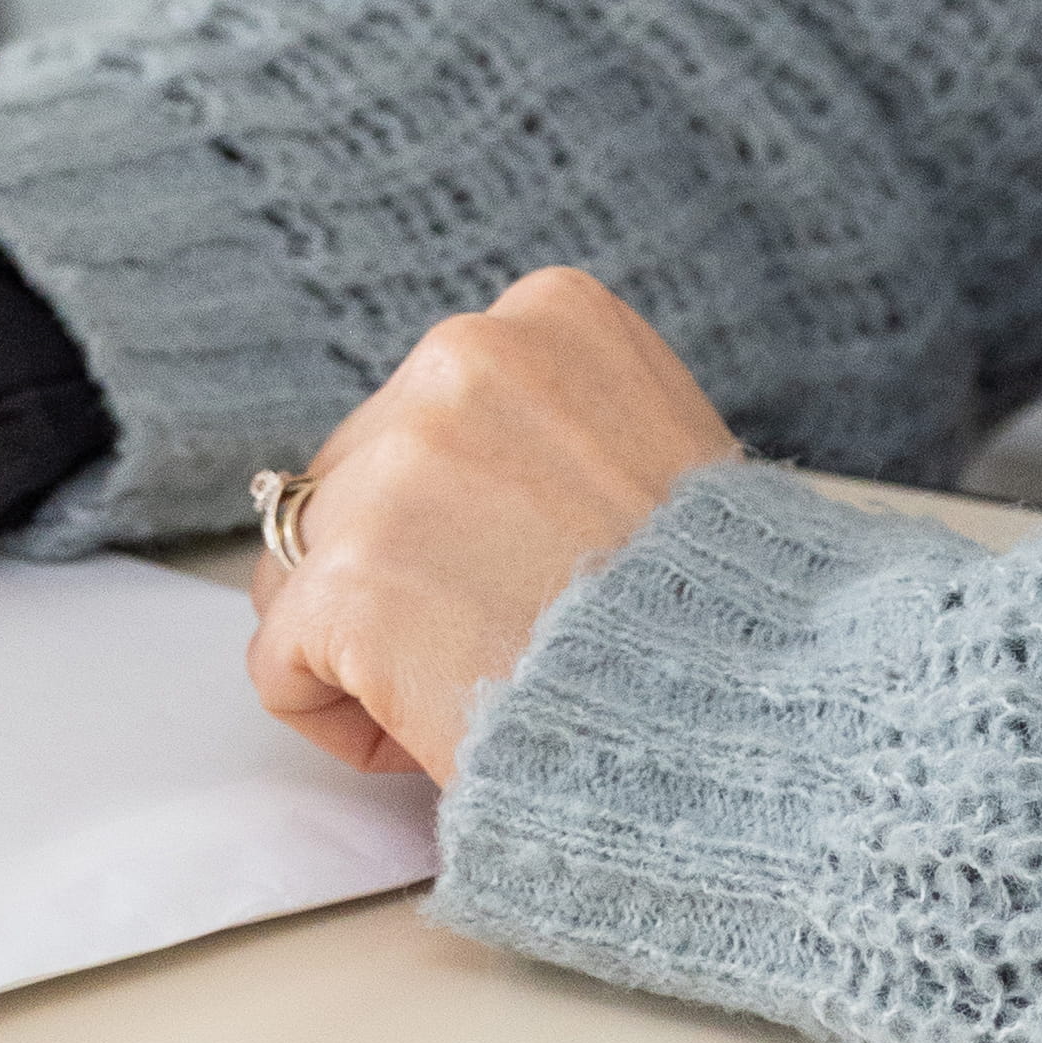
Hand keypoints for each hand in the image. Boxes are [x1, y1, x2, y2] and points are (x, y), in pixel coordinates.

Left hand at [243, 267, 736, 790]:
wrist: (759, 714)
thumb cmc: (722, 615)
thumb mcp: (656, 447)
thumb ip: (550, 432)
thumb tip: (455, 484)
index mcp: (552, 313)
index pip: (428, 415)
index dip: (467, 521)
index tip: (551, 574)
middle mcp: (465, 356)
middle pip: (352, 481)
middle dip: (404, 574)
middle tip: (512, 642)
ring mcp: (400, 463)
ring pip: (304, 568)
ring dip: (370, 645)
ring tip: (482, 684)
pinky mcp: (352, 574)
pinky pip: (281, 663)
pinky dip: (342, 720)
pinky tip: (440, 729)